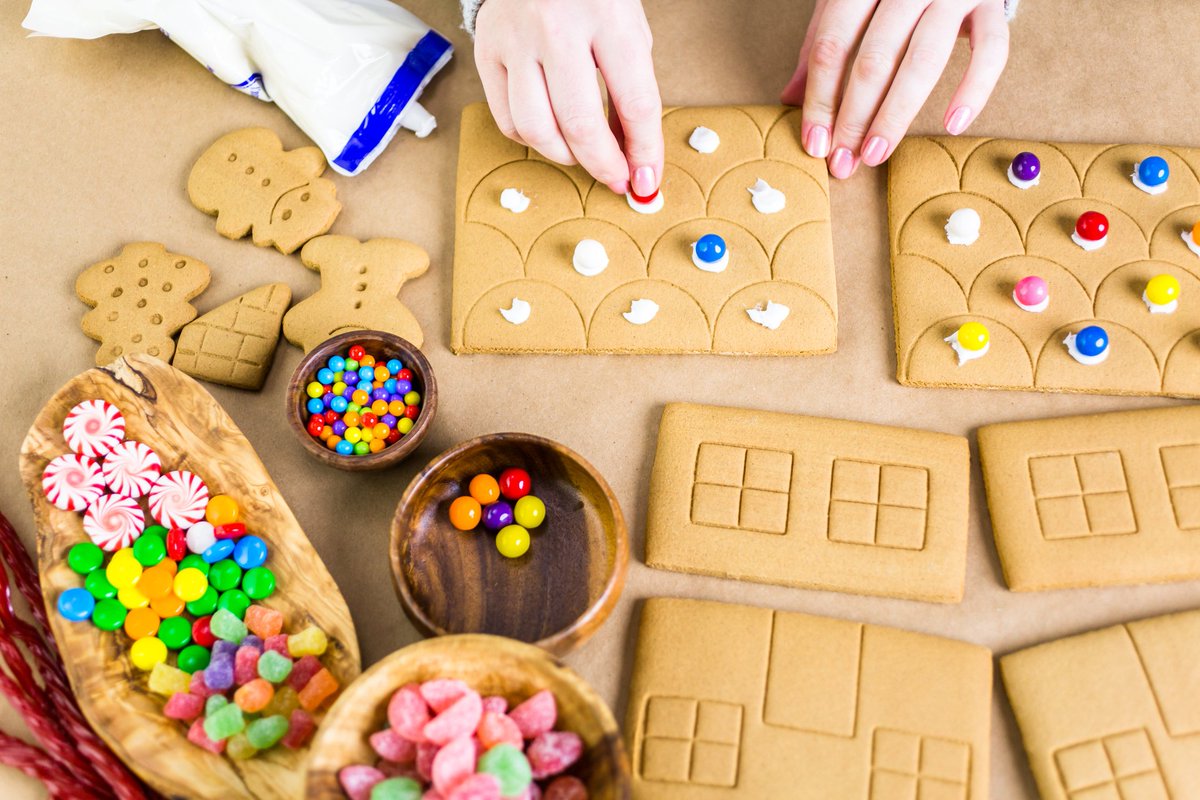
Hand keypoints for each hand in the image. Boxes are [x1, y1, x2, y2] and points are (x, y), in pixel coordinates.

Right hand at [474, 0, 663, 196]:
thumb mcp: (626, 30)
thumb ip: (631, 90)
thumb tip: (634, 156)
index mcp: (608, 17)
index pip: (634, 102)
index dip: (644, 151)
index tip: (646, 179)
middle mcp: (557, 28)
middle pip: (580, 124)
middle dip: (603, 165)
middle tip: (616, 178)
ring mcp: (516, 40)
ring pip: (537, 130)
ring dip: (566, 156)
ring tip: (581, 153)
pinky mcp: (487, 52)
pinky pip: (508, 120)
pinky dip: (532, 140)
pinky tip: (550, 131)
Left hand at [781, 0, 1009, 178]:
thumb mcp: (850, 2)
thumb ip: (822, 43)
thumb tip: (789, 98)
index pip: (832, 45)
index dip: (821, 98)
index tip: (815, 143)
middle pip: (874, 59)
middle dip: (854, 117)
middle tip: (843, 162)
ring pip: (924, 60)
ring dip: (895, 115)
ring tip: (875, 154)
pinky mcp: (991, 3)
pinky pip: (990, 50)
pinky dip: (973, 89)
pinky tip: (952, 123)